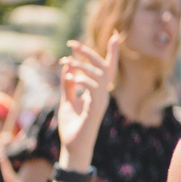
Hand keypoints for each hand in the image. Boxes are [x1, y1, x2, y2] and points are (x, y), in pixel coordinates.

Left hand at [55, 36, 117, 164]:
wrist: (73, 146)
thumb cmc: (72, 126)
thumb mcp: (66, 100)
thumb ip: (68, 84)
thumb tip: (67, 66)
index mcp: (98, 92)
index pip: (108, 69)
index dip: (112, 53)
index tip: (114, 35)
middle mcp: (103, 95)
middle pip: (103, 68)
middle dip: (89, 53)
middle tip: (72, 43)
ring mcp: (101, 101)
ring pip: (98, 75)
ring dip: (81, 65)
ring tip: (66, 61)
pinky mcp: (96, 108)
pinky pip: (93, 87)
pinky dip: (82, 79)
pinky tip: (70, 76)